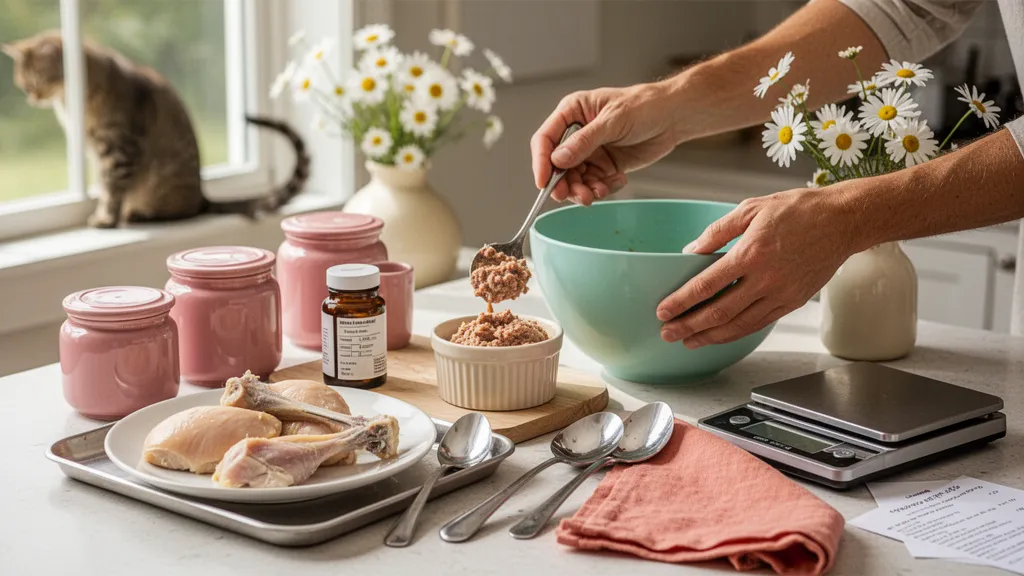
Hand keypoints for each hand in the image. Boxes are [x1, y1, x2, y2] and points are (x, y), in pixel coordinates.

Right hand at [531, 82, 682, 205]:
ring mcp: (590, 152)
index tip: (544, 182)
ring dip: (584, 190)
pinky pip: (594, 184)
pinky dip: (602, 189)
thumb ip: (584, 141)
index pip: (545, 139)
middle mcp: (576, 134)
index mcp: (572, 113)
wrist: (673, 117)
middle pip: (557, 166)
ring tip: (598, 192)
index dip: (541, 162)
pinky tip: (618, 181)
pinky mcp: (604, 166)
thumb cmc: (644, 106)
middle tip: (577, 195)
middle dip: (566, 184)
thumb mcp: (613, 121)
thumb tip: (558, 159)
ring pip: (575, 180)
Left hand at [656, 187, 866, 346]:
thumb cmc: (799, 210)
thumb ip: (717, 231)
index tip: (663, 311)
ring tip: (688, 341)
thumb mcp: (751, 209)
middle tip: (667, 334)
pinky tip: (720, 335)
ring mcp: (781, 294)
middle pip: (719, 312)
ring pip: (739, 325)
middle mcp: (766, 278)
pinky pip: (759, 324)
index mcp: (751, 253)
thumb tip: (690, 251)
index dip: (682, 301)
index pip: (707, 285)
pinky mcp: (793, 302)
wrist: (842, 221)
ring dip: (710, 336)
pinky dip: (736, 333)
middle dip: (689, 326)